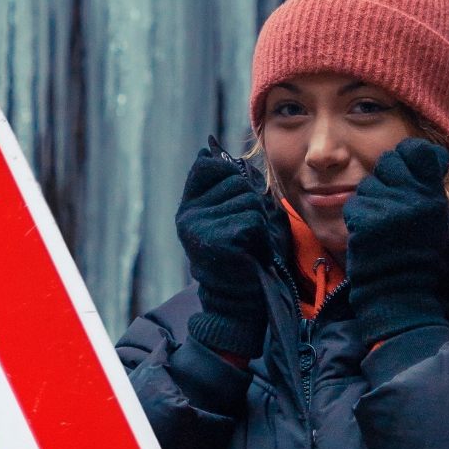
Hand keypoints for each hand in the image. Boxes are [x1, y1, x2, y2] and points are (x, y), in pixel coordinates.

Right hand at [176, 140, 271, 359]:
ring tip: (249, 239)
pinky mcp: (218, 239)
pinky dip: (261, 231)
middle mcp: (187, 215)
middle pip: (235, 179)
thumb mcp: (225, 214)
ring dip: (259, 217)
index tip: (236, 197)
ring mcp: (199, 228)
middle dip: (250, 199)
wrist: (236, 300)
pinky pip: (253, 217)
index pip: (207, 165)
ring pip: (247, 198)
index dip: (230, 174)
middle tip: (246, 227)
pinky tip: (251, 248)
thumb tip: (208, 148)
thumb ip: (220, 184)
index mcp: (188, 206)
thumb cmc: (241, 253)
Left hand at [343, 138, 448, 346]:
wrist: (398, 289)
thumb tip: (414, 150)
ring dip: (369, 201)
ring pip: (367, 185)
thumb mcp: (433, 215)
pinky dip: (357, 218)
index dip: (406, 154)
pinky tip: (368, 234)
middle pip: (387, 162)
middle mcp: (414, 197)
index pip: (416, 150)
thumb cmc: (414, 252)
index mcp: (434, 193)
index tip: (404, 165)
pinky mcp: (366, 220)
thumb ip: (425, 184)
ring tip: (381, 224)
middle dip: (383, 179)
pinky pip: (354, 204)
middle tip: (388, 203)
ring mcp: (389, 208)